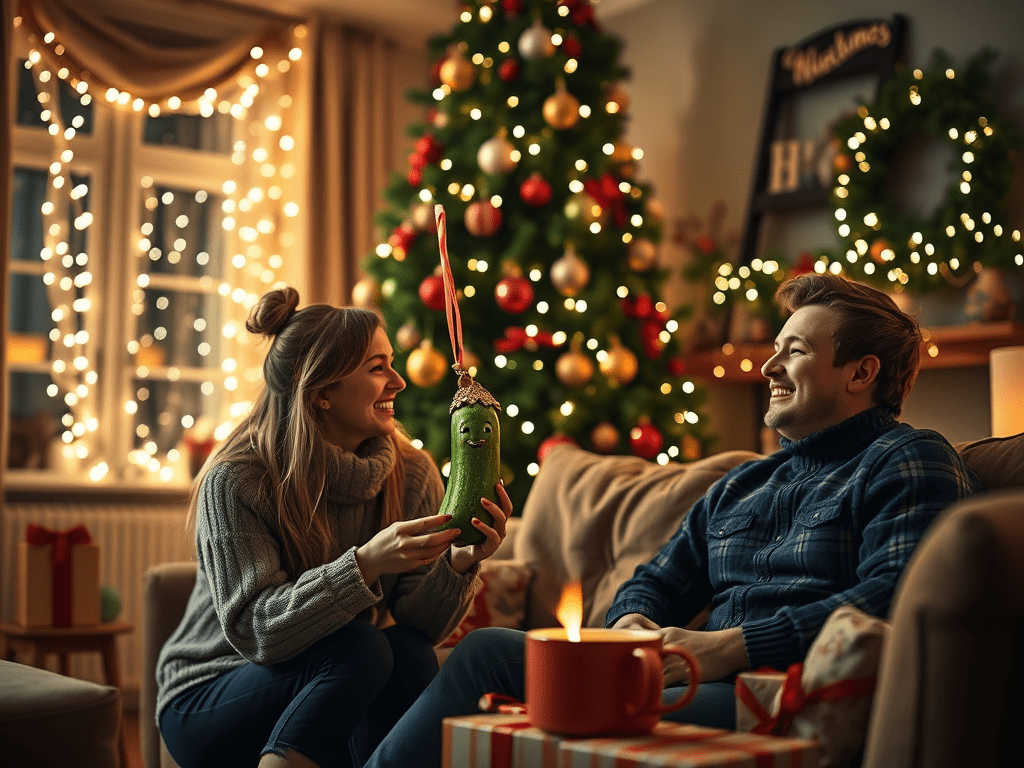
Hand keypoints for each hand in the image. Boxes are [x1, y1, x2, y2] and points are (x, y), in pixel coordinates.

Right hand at [355, 513, 459, 584]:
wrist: (371, 559)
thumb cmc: (385, 540)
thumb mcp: (395, 528)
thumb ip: (412, 526)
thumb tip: (434, 521)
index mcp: (399, 530)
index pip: (423, 524)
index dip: (438, 520)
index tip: (450, 516)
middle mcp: (403, 544)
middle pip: (430, 540)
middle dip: (446, 535)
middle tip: (458, 530)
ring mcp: (407, 557)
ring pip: (432, 551)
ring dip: (444, 545)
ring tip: (453, 538)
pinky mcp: (409, 566)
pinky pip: (428, 560)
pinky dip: (437, 554)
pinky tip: (443, 548)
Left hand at [449, 480, 512, 574]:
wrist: (460, 556)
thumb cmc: (464, 534)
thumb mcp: (467, 518)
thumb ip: (468, 506)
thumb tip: (458, 483)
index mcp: (497, 521)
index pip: (505, 505)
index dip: (504, 494)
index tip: (499, 481)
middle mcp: (500, 529)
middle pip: (506, 511)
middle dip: (501, 498)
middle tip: (492, 487)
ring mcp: (497, 538)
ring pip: (500, 521)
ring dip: (493, 509)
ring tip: (482, 500)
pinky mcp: (491, 548)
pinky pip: (491, 535)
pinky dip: (483, 527)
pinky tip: (474, 520)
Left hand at [610, 615, 747, 683]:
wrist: (728, 646)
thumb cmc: (706, 646)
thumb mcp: (682, 639)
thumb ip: (666, 647)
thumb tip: (653, 659)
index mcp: (665, 634)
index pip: (640, 643)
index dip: (629, 655)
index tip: (617, 665)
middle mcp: (666, 643)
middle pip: (641, 656)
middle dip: (630, 669)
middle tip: (618, 682)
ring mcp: (674, 656)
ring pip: (651, 670)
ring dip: (641, 681)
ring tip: (629, 693)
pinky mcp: (684, 670)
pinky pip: (665, 681)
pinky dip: (656, 690)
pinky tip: (649, 697)